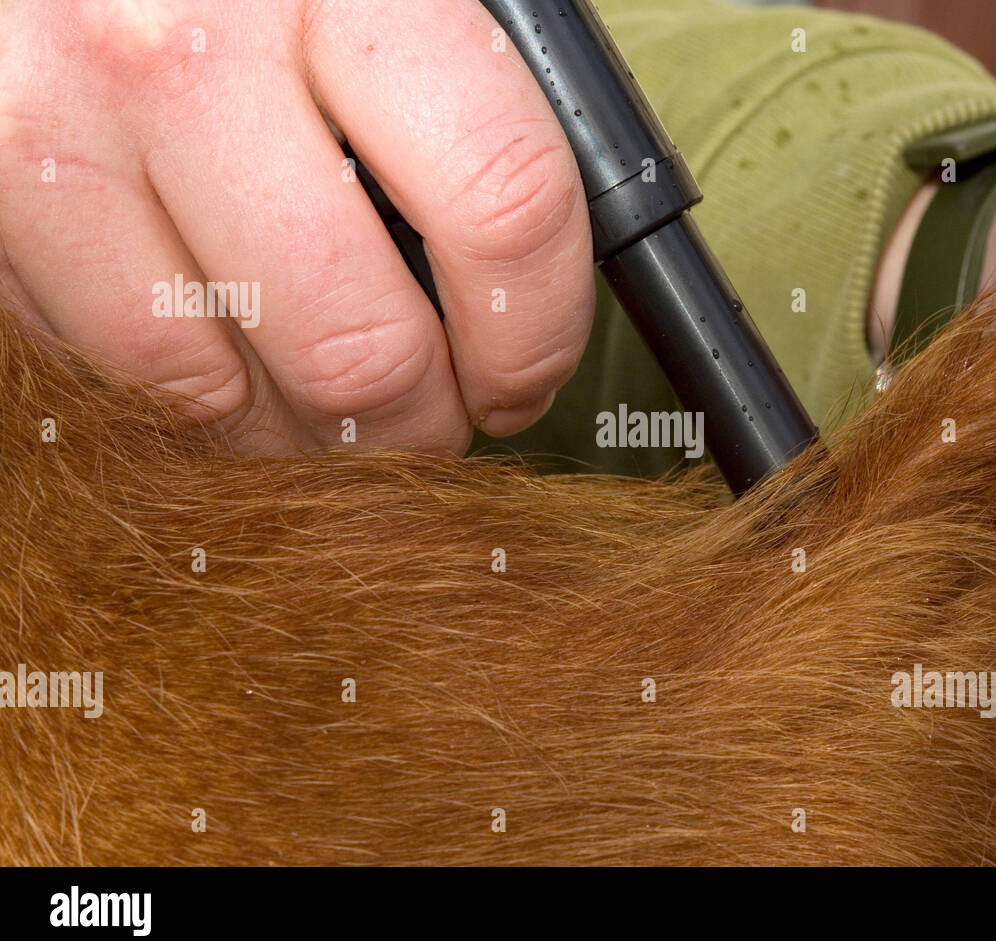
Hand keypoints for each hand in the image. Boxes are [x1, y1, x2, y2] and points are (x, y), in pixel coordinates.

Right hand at [0, 0, 593, 452]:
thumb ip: (454, 103)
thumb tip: (529, 266)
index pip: (502, 202)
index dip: (536, 331)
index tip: (527, 375)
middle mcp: (191, 58)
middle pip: (360, 345)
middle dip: (422, 423)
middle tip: (438, 416)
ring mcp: (68, 131)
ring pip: (226, 396)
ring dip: (305, 436)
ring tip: (331, 402)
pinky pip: (116, 374)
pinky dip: (195, 402)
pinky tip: (235, 361)